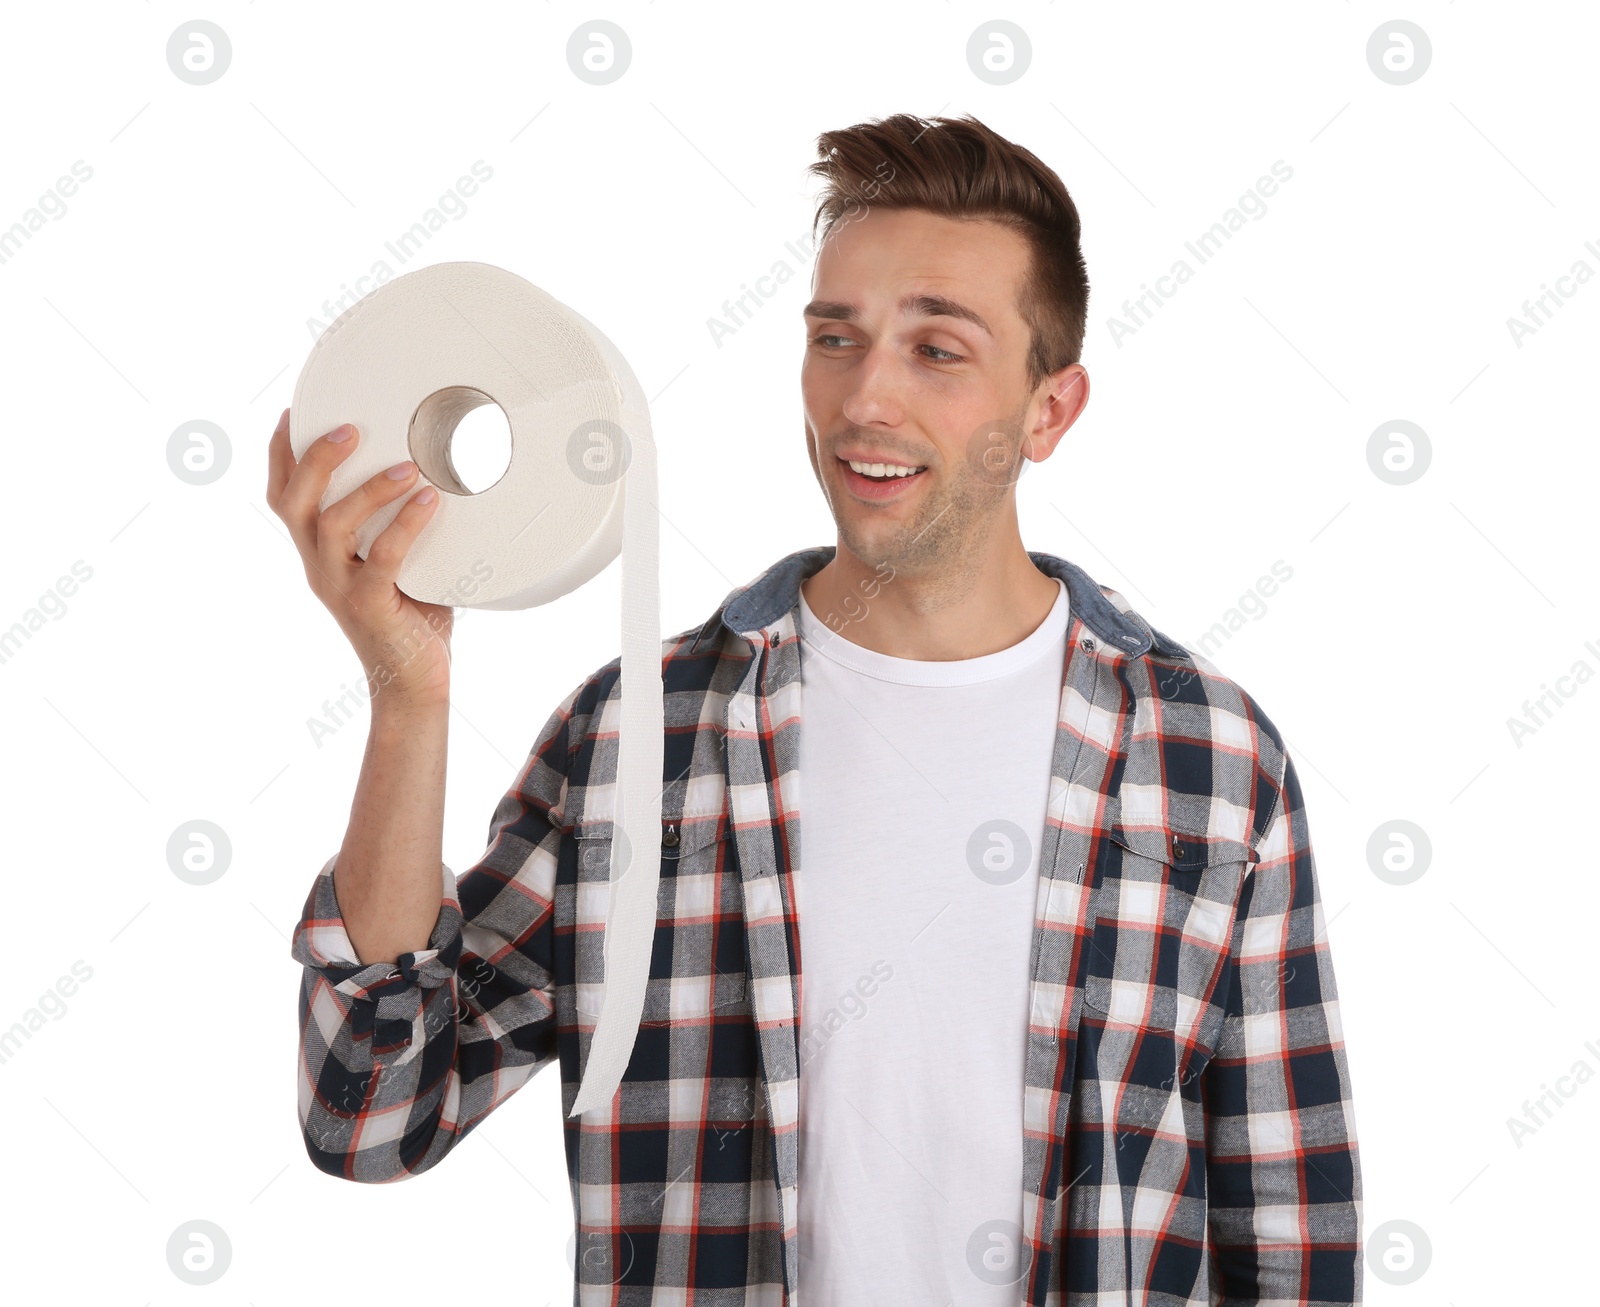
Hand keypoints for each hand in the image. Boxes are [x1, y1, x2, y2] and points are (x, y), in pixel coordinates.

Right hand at [266, 408, 452, 710]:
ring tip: (408, 466)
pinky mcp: (369, 607)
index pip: (283, 495)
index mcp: (319, 552)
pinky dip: (405, 527)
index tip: (293, 410)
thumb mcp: (399, 561)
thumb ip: (401, 522)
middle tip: (350, 427)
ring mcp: (339, 587)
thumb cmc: (412, 617)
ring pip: (333, 527)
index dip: (280, 453)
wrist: (413, 681)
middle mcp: (320, 566)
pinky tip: (429, 503)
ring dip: (369, 490)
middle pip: (294, 503)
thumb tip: (439, 470)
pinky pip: (382, 560)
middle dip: (316, 459)